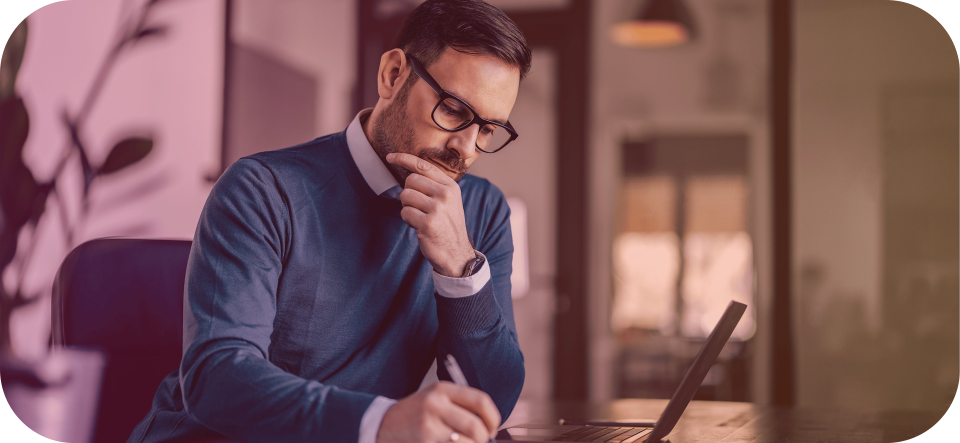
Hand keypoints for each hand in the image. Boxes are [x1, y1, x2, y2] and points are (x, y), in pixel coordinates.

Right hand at [376, 381, 500, 442]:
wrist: (382, 424)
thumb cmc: (416, 414)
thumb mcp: (436, 399)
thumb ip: (461, 406)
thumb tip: (489, 427)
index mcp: (442, 389)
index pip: (480, 401)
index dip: (493, 418)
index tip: (493, 428)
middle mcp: (435, 404)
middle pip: (476, 426)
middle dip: (483, 438)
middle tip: (481, 441)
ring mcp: (428, 425)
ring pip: (467, 442)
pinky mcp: (424, 442)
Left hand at [387, 153, 476, 276]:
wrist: (456, 252)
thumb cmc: (447, 225)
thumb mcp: (448, 201)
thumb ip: (433, 185)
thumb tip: (409, 171)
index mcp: (450, 186)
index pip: (423, 165)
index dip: (404, 158)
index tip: (390, 157)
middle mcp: (445, 194)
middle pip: (410, 180)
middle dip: (408, 194)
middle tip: (418, 207)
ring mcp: (437, 208)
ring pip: (405, 196)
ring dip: (407, 208)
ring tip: (420, 217)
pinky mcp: (428, 223)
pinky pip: (405, 212)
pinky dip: (407, 220)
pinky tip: (419, 226)